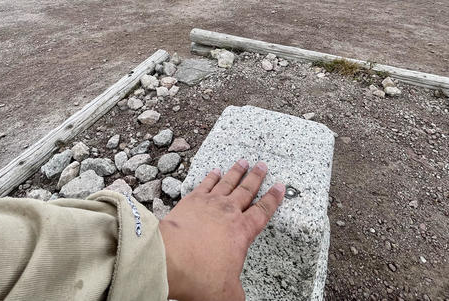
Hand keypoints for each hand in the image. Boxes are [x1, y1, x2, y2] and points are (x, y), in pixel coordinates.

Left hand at [159, 160, 284, 300]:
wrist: (169, 257)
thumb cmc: (198, 274)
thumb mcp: (226, 293)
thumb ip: (236, 294)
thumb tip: (239, 299)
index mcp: (242, 232)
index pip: (263, 212)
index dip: (273, 199)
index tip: (279, 188)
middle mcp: (228, 212)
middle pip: (247, 190)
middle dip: (256, 177)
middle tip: (262, 165)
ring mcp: (208, 203)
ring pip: (227, 182)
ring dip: (236, 171)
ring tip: (243, 161)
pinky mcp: (190, 201)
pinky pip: (205, 184)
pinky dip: (211, 176)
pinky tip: (214, 171)